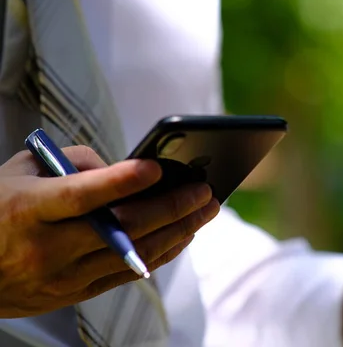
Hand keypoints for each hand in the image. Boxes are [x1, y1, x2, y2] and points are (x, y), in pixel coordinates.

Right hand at [0, 146, 219, 317]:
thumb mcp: (23, 171)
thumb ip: (74, 163)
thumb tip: (122, 169)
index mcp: (28, 210)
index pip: (82, 195)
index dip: (121, 181)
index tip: (157, 168)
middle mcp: (47, 247)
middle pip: (122, 228)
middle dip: (171, 208)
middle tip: (205, 192)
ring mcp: (62, 276)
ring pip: (134, 254)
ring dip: (177, 231)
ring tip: (205, 211)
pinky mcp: (74, 293)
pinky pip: (128, 273)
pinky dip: (160, 253)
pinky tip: (182, 235)